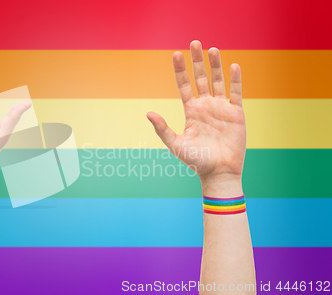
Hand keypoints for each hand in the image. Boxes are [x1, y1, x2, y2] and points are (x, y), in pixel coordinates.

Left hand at [147, 41, 245, 195]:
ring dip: (215, 65)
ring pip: (218, 81)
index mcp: (191, 111)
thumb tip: (148, 112)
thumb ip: (162, 129)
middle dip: (197, 61)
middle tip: (194, 42)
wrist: (219, 173)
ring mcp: (221, 108)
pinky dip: (235, 80)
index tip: (175, 54)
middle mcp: (205, 106)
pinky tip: (232, 66)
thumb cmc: (196, 160)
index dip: (180, 70)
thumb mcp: (176, 144)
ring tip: (212, 49)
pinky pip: (236, 93)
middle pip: (200, 78)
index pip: (184, 85)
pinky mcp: (236, 114)